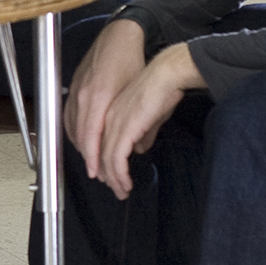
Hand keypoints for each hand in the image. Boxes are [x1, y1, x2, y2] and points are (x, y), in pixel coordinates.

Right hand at [64, 18, 146, 174]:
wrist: (119, 35)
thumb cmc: (130, 59)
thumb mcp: (139, 93)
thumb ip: (139, 122)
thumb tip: (139, 146)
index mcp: (98, 98)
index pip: (90, 137)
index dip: (92, 158)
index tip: (97, 173)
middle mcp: (82, 96)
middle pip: (79, 136)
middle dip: (88, 157)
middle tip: (99, 173)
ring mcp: (75, 91)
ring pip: (71, 127)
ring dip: (81, 146)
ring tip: (92, 160)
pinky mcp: (74, 87)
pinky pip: (68, 116)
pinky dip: (74, 131)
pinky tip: (83, 138)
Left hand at [96, 44, 203, 199]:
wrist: (167, 75)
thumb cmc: (162, 88)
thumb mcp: (150, 115)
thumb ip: (142, 132)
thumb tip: (139, 147)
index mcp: (110, 112)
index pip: (100, 141)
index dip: (102, 160)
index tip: (107, 174)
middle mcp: (107, 118)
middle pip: (99, 152)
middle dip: (106, 174)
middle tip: (115, 188)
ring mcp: (114, 123)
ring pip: (106, 158)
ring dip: (114, 178)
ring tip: (122, 190)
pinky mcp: (124, 129)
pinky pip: (116, 158)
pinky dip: (119, 173)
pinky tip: (124, 182)